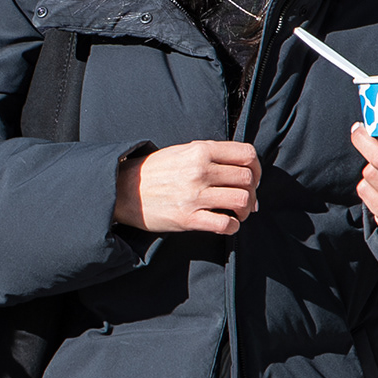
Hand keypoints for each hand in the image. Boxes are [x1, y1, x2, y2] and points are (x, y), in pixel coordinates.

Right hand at [118, 140, 259, 235]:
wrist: (122, 190)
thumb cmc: (155, 171)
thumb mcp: (182, 152)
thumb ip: (211, 156)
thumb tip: (243, 172)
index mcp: (200, 150)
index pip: (246, 154)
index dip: (256, 168)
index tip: (252, 179)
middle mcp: (200, 171)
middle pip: (247, 179)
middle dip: (252, 192)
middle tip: (246, 200)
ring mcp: (194, 195)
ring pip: (242, 201)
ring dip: (245, 210)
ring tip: (237, 213)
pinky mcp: (188, 218)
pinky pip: (225, 224)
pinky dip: (232, 226)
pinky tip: (226, 224)